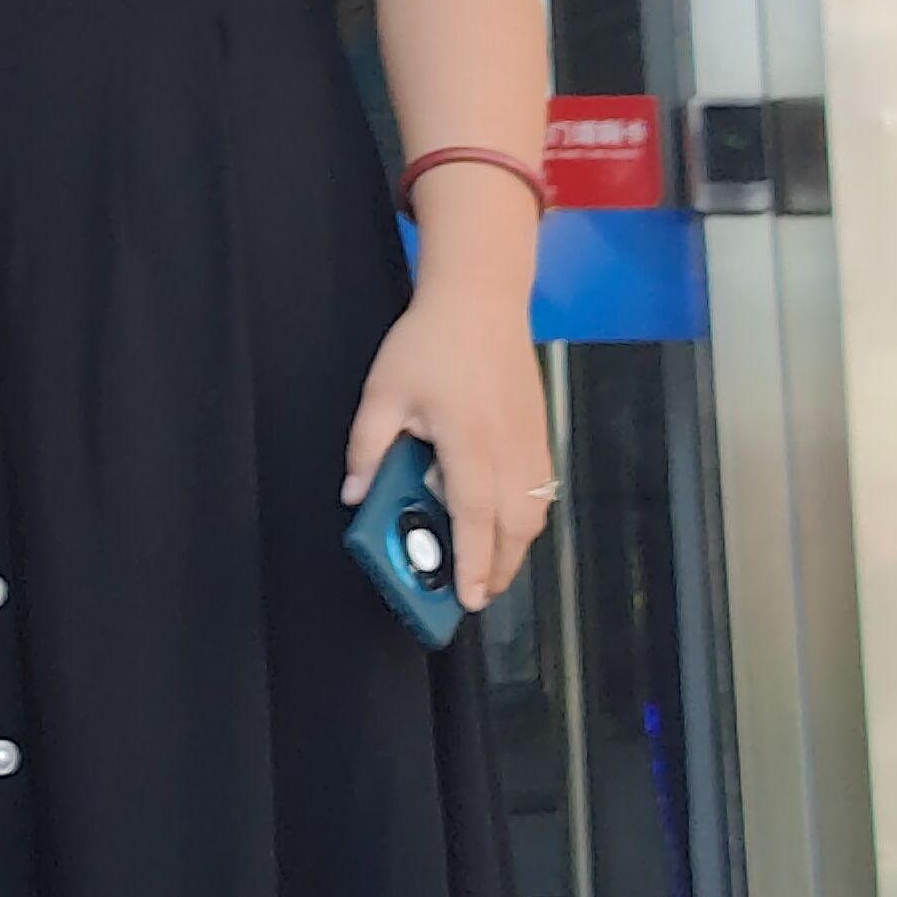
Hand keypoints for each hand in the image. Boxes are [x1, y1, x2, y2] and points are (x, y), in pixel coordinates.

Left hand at [345, 278, 556, 614]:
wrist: (481, 300)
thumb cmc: (431, 342)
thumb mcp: (382, 392)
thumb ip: (367, 447)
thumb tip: (354, 493)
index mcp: (468, 441)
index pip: (473, 516)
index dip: (472, 562)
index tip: (469, 597)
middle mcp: (508, 448)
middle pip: (515, 527)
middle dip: (499, 569)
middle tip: (475, 595)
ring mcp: (530, 441)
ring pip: (534, 512)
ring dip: (515, 547)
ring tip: (489, 567)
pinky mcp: (539, 433)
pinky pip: (541, 491)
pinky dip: (526, 518)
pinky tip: (504, 524)